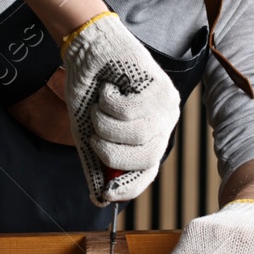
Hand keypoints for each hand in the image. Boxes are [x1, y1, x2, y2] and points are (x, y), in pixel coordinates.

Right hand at [60, 12, 182, 205]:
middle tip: (94, 134)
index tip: (108, 193)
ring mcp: (166, 108)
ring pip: (138, 135)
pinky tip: (109, 89)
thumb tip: (101, 201)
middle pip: (145, 158)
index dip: (129, 187)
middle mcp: (163, 127)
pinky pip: (132, 110)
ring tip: (101, 106)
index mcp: (147, 140)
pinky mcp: (162, 88)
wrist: (87, 53)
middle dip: (110, 151)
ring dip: (106, 122)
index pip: (147, 174)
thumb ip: (96, 165)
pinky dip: (110, 102)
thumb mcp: (88, 134)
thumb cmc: (89, 92)